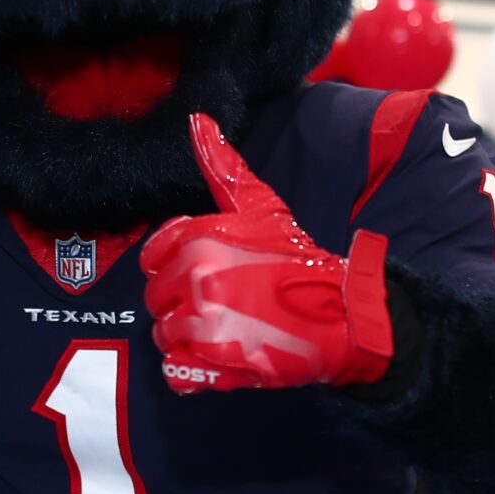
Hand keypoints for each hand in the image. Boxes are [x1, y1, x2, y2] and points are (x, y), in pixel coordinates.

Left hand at [138, 113, 392, 392]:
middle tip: (222, 308)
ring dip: (188, 339)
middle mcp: (195, 277)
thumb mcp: (262, 207)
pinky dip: (191, 373)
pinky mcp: (214, 363)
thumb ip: (224, 167)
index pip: (152, 256)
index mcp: (200, 238)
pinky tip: (218, 361)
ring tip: (226, 334)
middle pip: (155, 298)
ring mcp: (202, 322)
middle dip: (181, 304)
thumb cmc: (300, 260)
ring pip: (164, 334)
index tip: (201, 275)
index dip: (173, 267)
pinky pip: (176, 373)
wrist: (342, 315)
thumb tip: (196, 120)